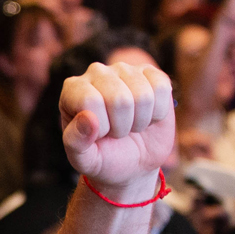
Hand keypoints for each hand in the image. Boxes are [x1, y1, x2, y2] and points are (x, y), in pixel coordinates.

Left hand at [59, 62, 175, 196]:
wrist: (133, 163)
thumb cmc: (104, 157)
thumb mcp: (84, 160)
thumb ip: (75, 143)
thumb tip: (88, 118)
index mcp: (72, 90)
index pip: (90, 101)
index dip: (102, 127)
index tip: (99, 135)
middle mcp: (96, 73)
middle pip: (120, 99)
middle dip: (122, 126)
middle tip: (117, 132)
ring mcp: (124, 70)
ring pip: (143, 95)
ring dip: (140, 121)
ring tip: (131, 125)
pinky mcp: (150, 73)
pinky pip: (162, 87)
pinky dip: (158, 112)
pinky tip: (147, 115)